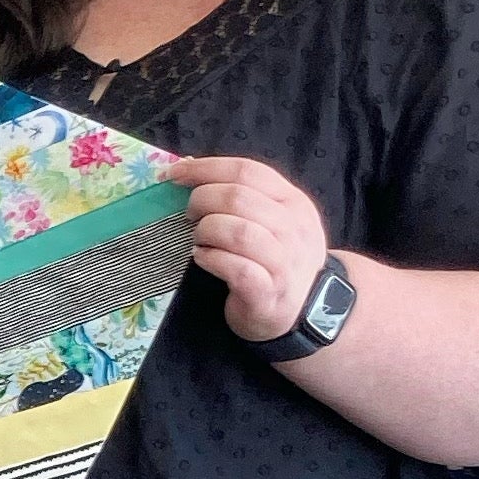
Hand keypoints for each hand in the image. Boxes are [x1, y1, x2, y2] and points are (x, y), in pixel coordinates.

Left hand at [165, 155, 332, 345]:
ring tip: (197, 239)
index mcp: (293, 202)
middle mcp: (294, 228)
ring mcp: (284, 261)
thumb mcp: (272, 221)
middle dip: (202, 200)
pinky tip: (201, 258)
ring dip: (206, 230)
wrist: (304, 309)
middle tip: (188, 215)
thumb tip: (189, 169)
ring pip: (239, 231)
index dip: (205, 168)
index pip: (249, 171)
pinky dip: (211, 259)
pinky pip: (237, 268)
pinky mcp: (269, 292)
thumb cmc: (275, 260)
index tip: (173, 174)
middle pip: (239, 197)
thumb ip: (243, 197)